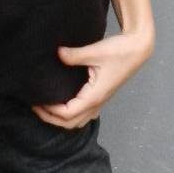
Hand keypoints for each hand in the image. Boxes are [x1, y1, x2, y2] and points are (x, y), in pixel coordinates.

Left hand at [31, 25, 154, 128]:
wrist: (137, 49)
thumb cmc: (118, 51)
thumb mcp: (94, 51)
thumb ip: (74, 55)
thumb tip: (57, 54)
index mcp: (94, 96)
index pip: (67, 114)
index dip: (50, 111)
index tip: (37, 101)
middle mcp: (97, 103)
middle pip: (70, 123)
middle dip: (51, 118)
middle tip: (36, 106)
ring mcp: (100, 101)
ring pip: (78, 121)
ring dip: (60, 119)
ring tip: (46, 106)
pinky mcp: (101, 96)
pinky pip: (83, 113)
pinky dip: (70, 114)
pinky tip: (62, 101)